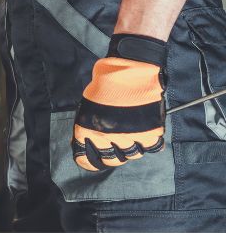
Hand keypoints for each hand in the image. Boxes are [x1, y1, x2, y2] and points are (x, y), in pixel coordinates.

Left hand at [72, 34, 166, 171]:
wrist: (128, 72)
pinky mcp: (152, 133)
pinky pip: (152, 147)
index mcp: (90, 131)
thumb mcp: (87, 106)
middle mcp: (110, 138)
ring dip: (132, 146)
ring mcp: (132, 137)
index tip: (90, 159)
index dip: (88, 160)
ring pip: (133, 154)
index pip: (86, 159)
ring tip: (131, 132)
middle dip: (111, 154)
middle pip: (112, 160)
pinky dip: (149, 141)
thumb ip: (85, 127)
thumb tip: (79, 142)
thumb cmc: (105, 85)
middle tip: (114, 145)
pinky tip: (145, 131)